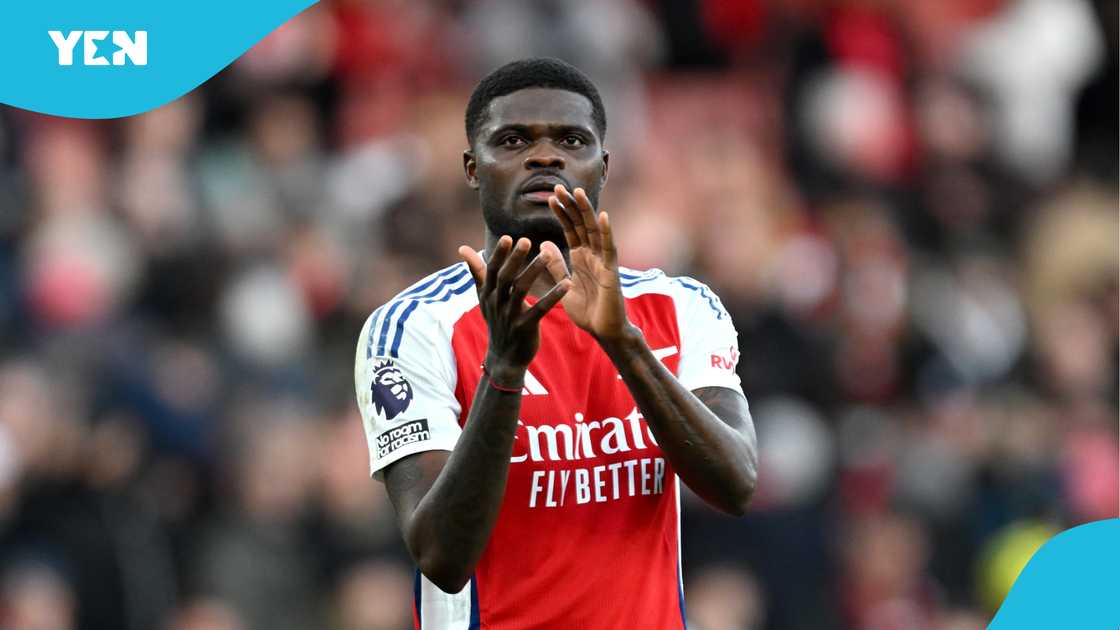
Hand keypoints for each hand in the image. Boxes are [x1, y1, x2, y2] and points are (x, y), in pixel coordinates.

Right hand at [459, 236, 571, 380]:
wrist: (504, 357)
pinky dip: (553, 296)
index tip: (508, 238)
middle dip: (515, 259)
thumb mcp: (484, 297)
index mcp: (488, 294)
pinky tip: (566, 284)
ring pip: (521, 290)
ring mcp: (510, 316)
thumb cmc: (497, 321)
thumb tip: (462, 248)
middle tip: (526, 240)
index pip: (491, 270)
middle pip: (505, 277)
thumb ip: (477, 272)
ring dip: (534, 271)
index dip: (499, 255)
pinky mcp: (525, 327)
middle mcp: (497, 303)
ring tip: (548, 255)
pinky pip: (540, 309)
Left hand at [548, 185, 633, 342]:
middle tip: (558, 187)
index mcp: (581, 257)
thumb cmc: (586, 311)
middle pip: (582, 225)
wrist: (603, 331)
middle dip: (571, 206)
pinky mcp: (612, 271)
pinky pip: (609, 248)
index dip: (562, 214)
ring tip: (577, 193)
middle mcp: (593, 255)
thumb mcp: (564, 285)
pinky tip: (602, 216)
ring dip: (586, 212)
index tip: (550, 198)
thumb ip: (556, 265)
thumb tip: (544, 243)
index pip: (570, 230)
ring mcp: (603, 261)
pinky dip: (607, 232)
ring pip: (595, 231)